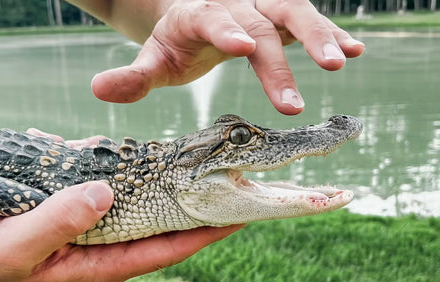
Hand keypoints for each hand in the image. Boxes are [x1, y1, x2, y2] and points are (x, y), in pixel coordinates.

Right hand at [0, 131, 242, 281]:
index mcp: (106, 263)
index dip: (207, 233)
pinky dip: (138, 173)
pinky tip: (148, 155)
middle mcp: (112, 247)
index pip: (170, 248)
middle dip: (200, 205)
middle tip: (231, 179)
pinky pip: (124, 191)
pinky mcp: (89, 212)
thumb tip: (101, 192)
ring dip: (173, 186)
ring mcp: (103, 229)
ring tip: (202, 163)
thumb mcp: (20, 244)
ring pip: (149, 207)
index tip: (240, 213)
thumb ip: (59, 221)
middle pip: (169, 227)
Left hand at [91, 0, 364, 114]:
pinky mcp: (282, 14)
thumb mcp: (153, 59)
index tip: (242, 47)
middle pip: (260, 24)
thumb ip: (131, 76)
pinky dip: (332, 33)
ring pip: (294, 12)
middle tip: (293, 103)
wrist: (195, 13)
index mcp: (199, 14)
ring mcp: (262, 6)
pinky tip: (355, 50)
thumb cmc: (174, 41)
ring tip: (342, 61)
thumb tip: (96, 89)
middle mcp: (236, 5)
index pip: (213, 18)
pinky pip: (310, 20)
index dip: (227, 30)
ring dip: (319, 36)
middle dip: (278, 62)